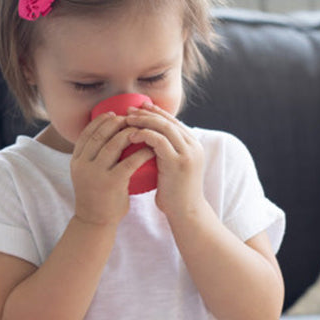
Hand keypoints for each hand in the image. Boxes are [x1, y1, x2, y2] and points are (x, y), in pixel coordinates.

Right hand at [70, 112, 155, 225]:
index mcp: (76, 160)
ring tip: (142, 129)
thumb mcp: (86, 173)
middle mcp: (84, 165)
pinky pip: (129, 161)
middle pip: (100, 135)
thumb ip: (92, 157)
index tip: (114, 114)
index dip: (101, 120)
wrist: (95, 221)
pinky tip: (151, 148)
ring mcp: (97, 173)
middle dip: (117, 123)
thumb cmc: (96, 195)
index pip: (87, 133)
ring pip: (114, 144)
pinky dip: (141, 152)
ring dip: (130, 133)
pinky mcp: (112, 183)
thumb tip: (106, 135)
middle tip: (131, 119)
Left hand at [125, 104, 206, 219]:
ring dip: (143, 121)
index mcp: (193, 145)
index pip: (172, 121)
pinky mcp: (178, 162)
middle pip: (168, 120)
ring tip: (126, 120)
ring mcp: (187, 153)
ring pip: (164, 127)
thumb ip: (166, 153)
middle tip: (128, 110)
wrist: (186, 212)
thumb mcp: (173, 167)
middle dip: (147, 113)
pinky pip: (159, 141)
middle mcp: (193, 146)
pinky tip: (130, 136)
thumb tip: (147, 141)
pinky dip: (144, 135)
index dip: (155, 112)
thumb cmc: (175, 193)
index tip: (138, 107)